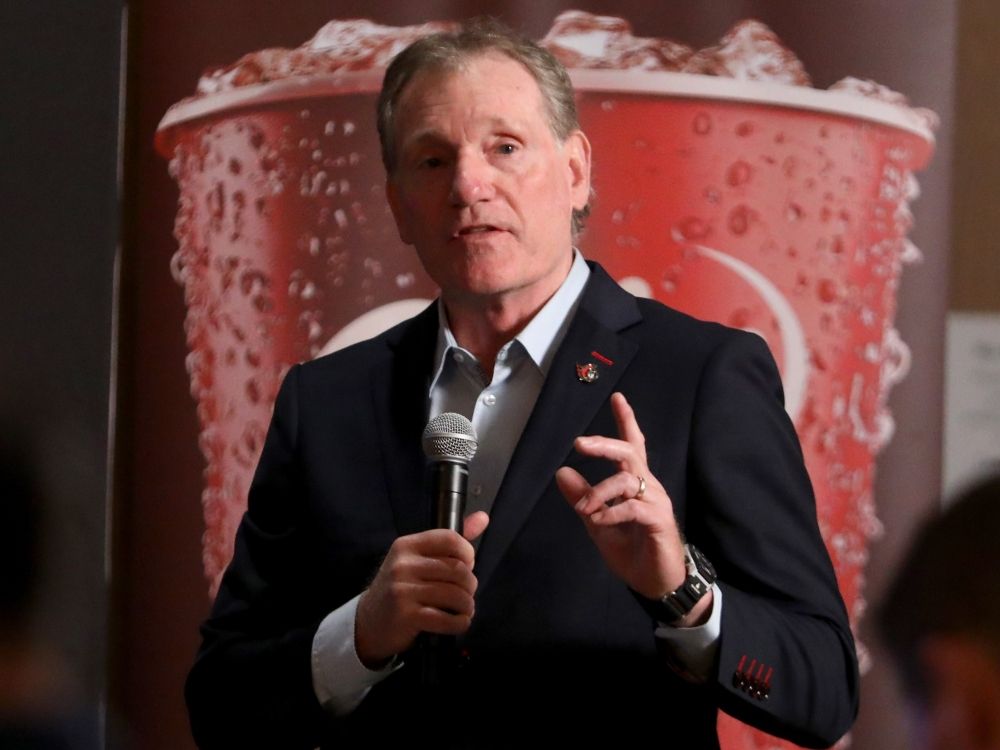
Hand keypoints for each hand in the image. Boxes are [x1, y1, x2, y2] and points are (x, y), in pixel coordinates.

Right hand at [354, 512, 488, 667]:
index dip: (467, 553)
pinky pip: (447, 619)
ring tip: (464, 608)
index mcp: (407, 545)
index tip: (467, 566)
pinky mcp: (406, 615)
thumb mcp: (417, 559)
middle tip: (466, 593)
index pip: (450, 539)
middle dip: (470, 584)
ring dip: (467, 605)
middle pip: (457, 569)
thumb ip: (450, 541)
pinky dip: (460, 623)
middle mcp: (403, 564)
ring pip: (456, 595)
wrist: (368, 622)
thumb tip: (483, 517)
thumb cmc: (401, 587)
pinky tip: (458, 622)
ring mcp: (402, 590)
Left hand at [556, 393, 711, 625]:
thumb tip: (561, 472)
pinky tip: (599, 522)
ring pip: (628, 478)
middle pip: (629, 453)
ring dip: (599, 491)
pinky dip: (612, 513)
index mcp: (634, 483)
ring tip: (584, 509)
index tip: (618, 397)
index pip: (633, 445)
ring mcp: (655, 501)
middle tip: (579, 444)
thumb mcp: (598, 522)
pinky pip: (633, 507)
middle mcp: (648, 486)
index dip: (626, 420)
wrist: (656, 582)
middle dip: (604, 444)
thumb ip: (582, 497)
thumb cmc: (632, 549)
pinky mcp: (659, 520)